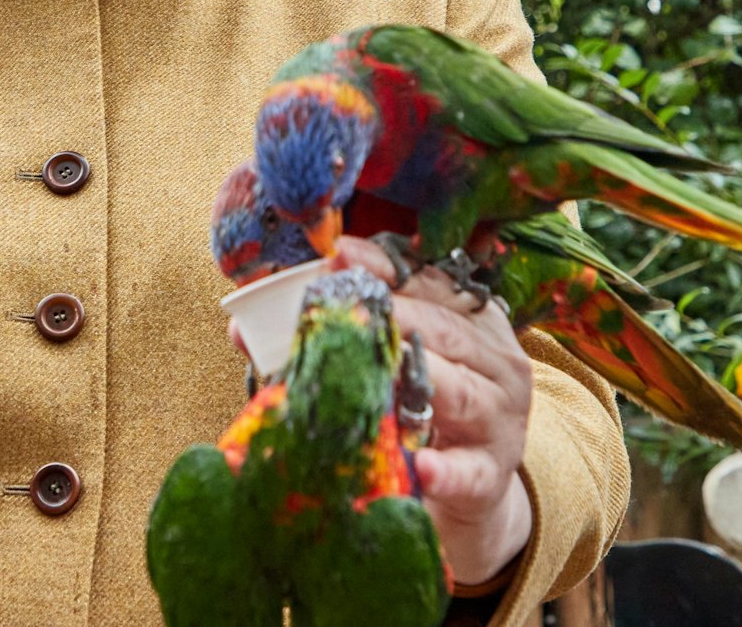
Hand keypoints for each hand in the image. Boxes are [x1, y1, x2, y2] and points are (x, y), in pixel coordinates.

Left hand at [334, 237, 533, 585]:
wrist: (469, 488)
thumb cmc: (422, 409)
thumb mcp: (392, 363)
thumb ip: (339, 335)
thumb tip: (243, 326)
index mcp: (472, 322)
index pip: (431, 284)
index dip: (385, 268)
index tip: (339, 254)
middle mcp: (494, 362)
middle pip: (445, 331)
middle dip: (397, 314)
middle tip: (351, 310)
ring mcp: (498, 421)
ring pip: (463, 392)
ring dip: (423, 379)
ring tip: (384, 368)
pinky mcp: (489, 476)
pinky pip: (468, 472)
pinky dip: (445, 470)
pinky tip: (421, 465)